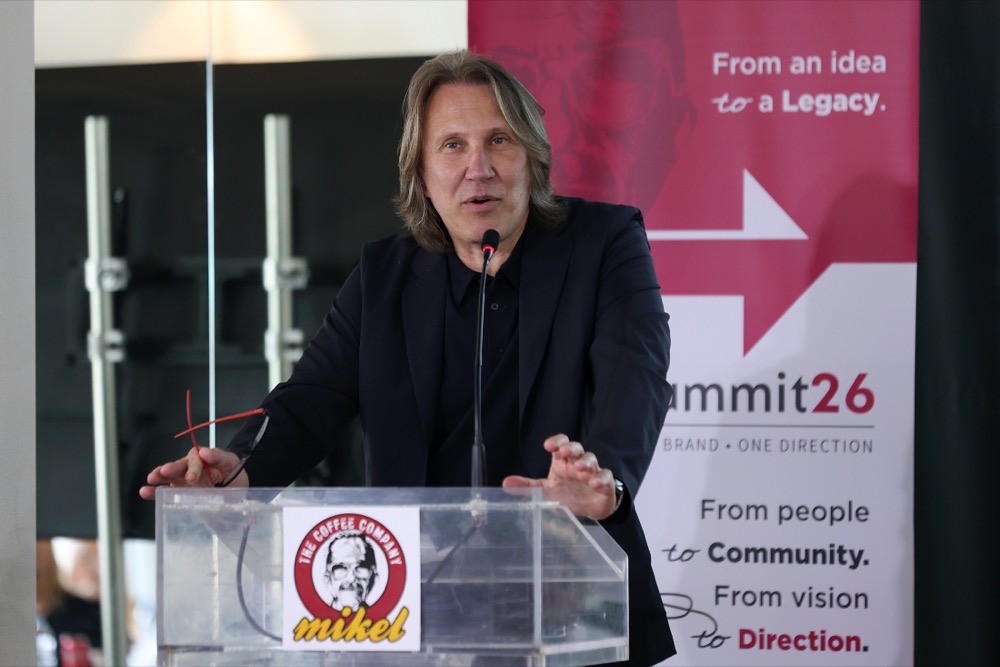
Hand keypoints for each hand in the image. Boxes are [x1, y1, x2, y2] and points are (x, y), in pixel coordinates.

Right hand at [138, 446, 245, 500]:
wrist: (236, 488)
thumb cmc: (232, 472)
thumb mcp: (231, 463)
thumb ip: (220, 457)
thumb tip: (205, 452)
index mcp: (203, 459)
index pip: (196, 460)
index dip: (193, 467)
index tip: (192, 477)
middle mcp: (190, 468)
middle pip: (179, 466)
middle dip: (171, 469)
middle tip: (164, 471)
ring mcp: (183, 481)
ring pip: (168, 476)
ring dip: (159, 476)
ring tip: (151, 478)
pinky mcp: (179, 492)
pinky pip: (164, 491)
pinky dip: (154, 491)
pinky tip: (146, 491)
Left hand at [502, 434, 617, 519]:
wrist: (589, 509)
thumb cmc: (567, 493)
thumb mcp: (546, 490)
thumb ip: (528, 487)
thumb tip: (506, 483)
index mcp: (563, 462)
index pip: (561, 444)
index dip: (557, 441)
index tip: (548, 446)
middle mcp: (577, 464)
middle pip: (577, 449)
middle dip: (571, 448)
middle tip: (566, 452)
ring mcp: (592, 473)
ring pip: (591, 460)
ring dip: (586, 462)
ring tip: (580, 467)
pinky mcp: (605, 485)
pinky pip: (606, 477)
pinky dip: (601, 479)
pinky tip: (595, 483)